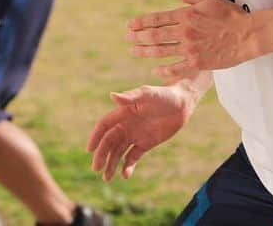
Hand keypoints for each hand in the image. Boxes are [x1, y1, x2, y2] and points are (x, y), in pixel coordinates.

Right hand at [86, 82, 200, 180]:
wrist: (182, 104)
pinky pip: (133, 156)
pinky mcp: (146, 144)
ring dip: (112, 164)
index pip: (105, 126)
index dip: (96, 136)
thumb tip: (112, 96)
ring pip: (119, 152)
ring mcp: (135, 135)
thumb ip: (130, 97)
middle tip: (96, 169)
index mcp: (123, 112)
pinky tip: (125, 174)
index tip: (89, 149)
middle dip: (102, 155)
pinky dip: (128, 166)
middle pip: (109, 142)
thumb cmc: (164, 95)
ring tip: (107, 178)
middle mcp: (126, 125)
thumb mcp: (148, 95)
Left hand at [127, 0, 260, 78]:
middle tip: (127, 38)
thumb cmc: (230, 14)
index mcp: (186, 15)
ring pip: (161, 51)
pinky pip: (176, 68)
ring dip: (145, 52)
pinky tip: (155, 70)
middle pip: (154, 35)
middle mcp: (184, 32)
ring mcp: (190, 48)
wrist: (248, 35)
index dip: (141, 22)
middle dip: (137, 37)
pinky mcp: (198, 62)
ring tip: (133, 51)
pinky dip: (164, 70)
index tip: (130, 25)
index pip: (157, 19)